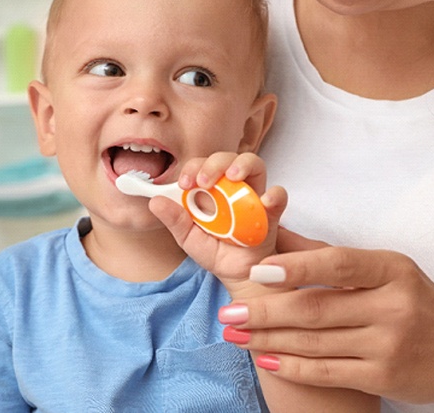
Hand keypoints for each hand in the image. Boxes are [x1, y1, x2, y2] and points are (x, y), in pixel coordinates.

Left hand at [149, 152, 287, 296]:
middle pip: (227, 159)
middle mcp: (231, 187)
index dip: (192, 167)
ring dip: (242, 165)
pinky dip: (274, 195)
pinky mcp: (271, 211)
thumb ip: (174, 220)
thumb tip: (155, 202)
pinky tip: (265, 201)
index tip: (184, 183)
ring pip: (253, 165)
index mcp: (209, 190)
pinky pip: (278, 195)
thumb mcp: (188, 238)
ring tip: (233, 176)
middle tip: (203, 180)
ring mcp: (252, 196)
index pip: (201, 165)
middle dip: (214, 163)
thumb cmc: (215, 251)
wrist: (237, 275)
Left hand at [219, 229, 433, 402]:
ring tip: (234, 333)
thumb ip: (327, 254)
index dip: (295, 268)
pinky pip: (327, 372)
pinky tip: (265, 359)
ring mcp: (388, 345)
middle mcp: (391, 306)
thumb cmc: (413, 299)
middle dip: (265, 311)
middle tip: (228, 312)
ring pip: (314, 343)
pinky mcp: (383, 377)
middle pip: (316, 309)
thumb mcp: (383, 267)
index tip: (256, 271)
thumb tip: (274, 232)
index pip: (338, 264)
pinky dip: (291, 366)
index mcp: (390, 270)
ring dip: (267, 339)